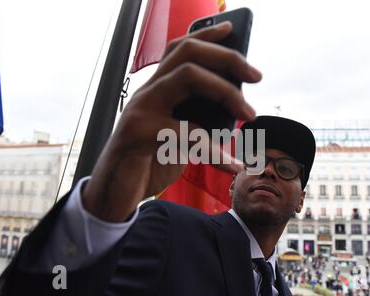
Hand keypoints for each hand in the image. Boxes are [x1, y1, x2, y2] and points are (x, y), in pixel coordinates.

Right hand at [82, 21, 261, 221]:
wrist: (113, 192)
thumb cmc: (148, 162)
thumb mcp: (176, 136)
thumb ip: (196, 119)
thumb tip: (233, 111)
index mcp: (156, 89)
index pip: (179, 49)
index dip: (206, 36)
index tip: (231, 30)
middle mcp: (147, 92)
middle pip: (188, 54)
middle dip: (227, 59)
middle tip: (256, 76)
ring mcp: (140, 109)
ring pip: (187, 77)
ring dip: (226, 92)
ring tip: (249, 115)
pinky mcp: (137, 133)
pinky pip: (186, 133)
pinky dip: (215, 151)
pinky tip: (232, 166)